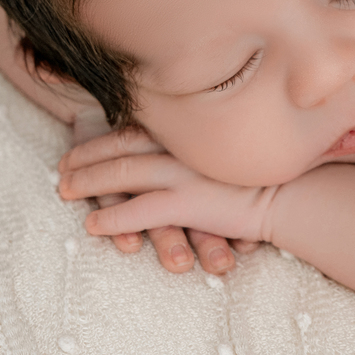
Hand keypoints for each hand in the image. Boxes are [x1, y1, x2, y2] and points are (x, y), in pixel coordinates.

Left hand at [69, 110, 255, 273]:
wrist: (292, 195)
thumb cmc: (264, 176)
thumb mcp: (229, 151)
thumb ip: (202, 146)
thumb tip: (181, 147)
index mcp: (192, 132)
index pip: (138, 129)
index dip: (105, 137)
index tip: (80, 144)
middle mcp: (184, 148)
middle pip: (123, 147)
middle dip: (87, 155)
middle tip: (62, 167)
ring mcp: (184, 174)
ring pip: (124, 174)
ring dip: (90, 181)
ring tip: (65, 190)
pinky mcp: (188, 202)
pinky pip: (140, 210)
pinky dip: (113, 216)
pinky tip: (93, 224)